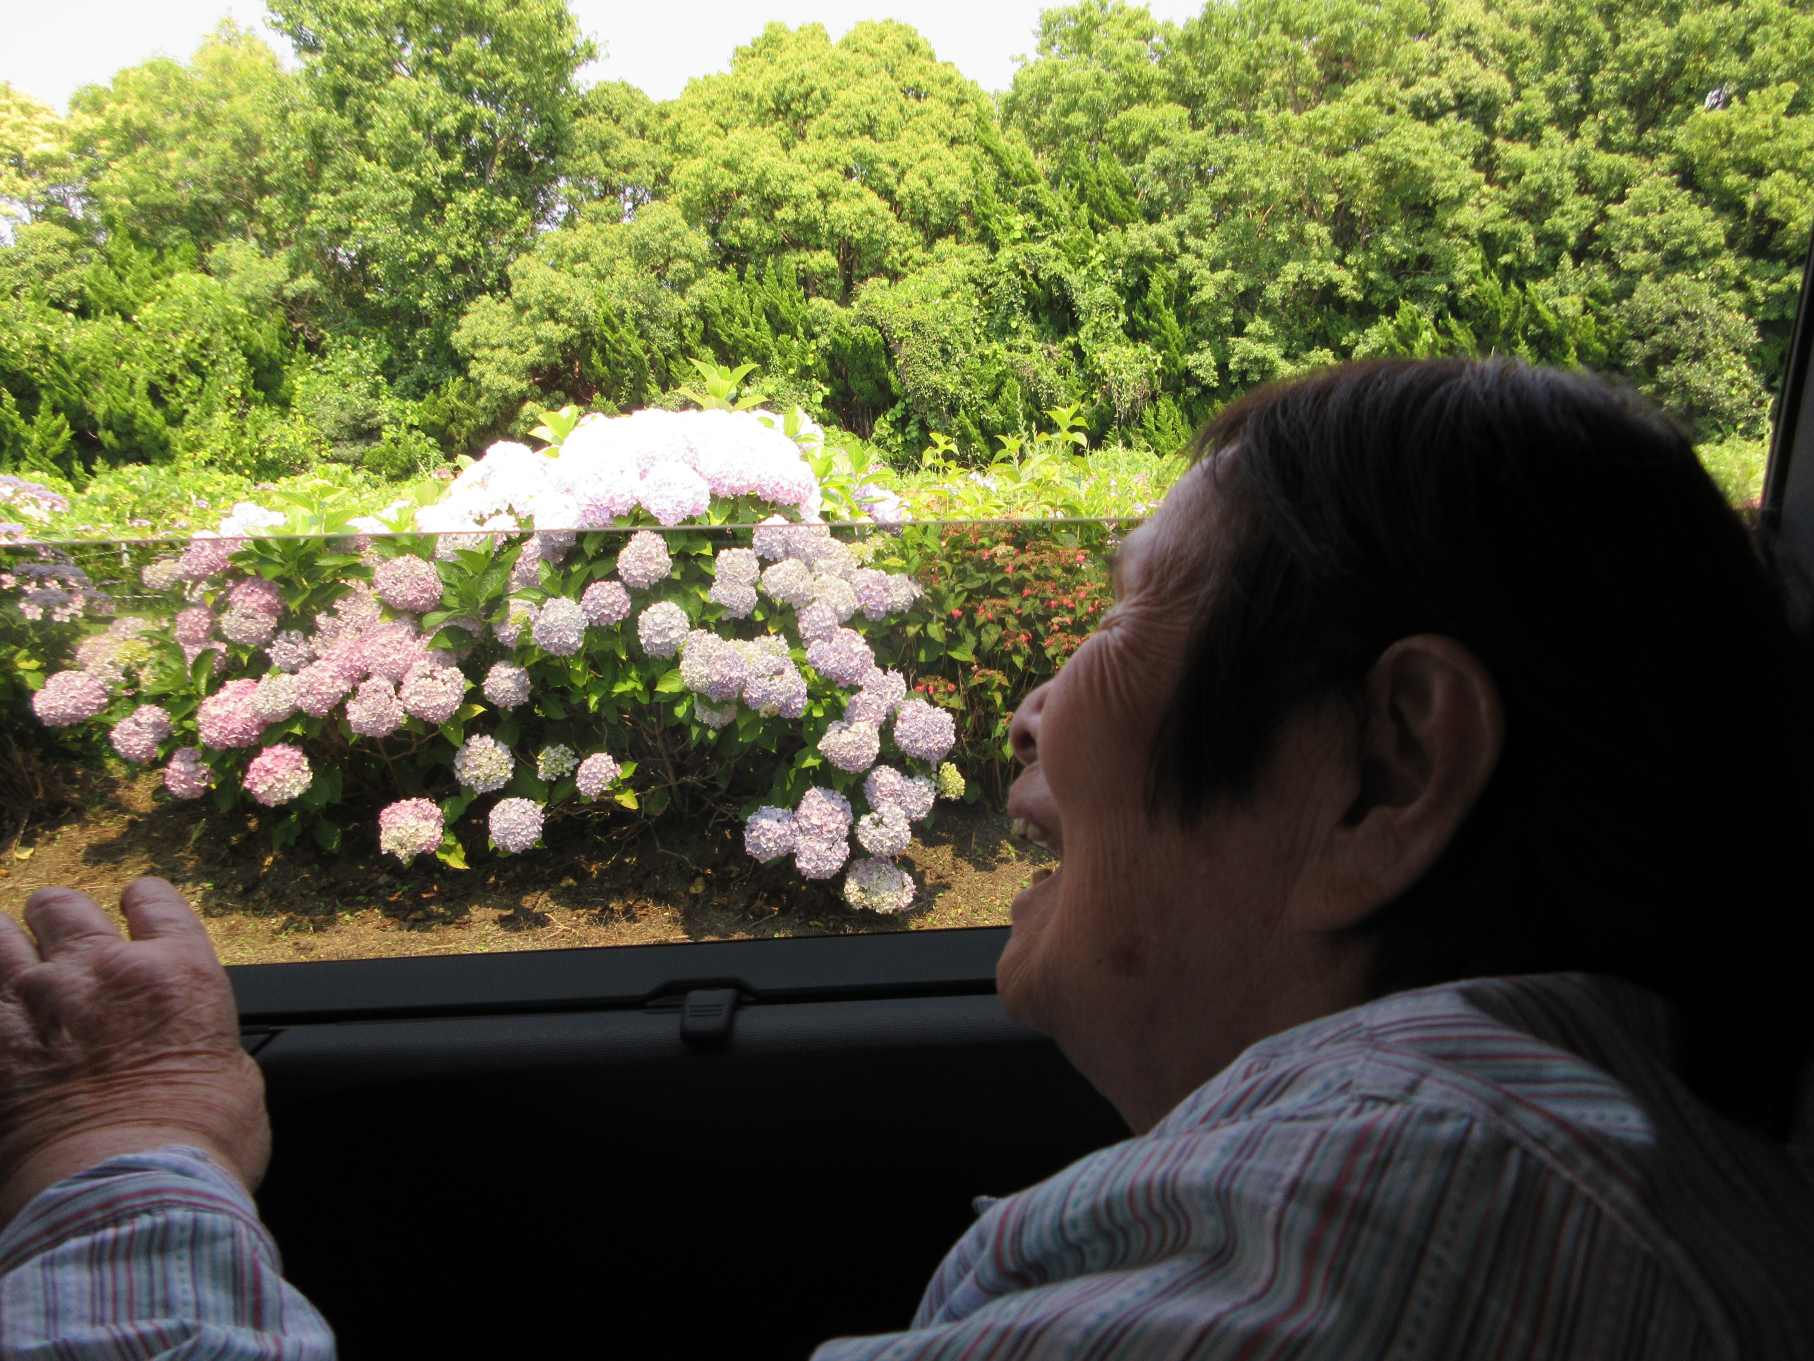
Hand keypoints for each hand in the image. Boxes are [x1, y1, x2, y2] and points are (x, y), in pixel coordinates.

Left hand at [0, 878, 268, 1224]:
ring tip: (7, 959)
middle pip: (66, 907)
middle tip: (59, 936)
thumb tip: (201, 1055)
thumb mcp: (235, 1083)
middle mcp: (105, 970)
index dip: (144, 904)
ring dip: (4, 944)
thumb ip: (209, 1047)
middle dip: (59, 918)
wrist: (128, 1191)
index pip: (157, 903)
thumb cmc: (196, 1147)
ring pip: (0, 934)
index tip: (138, 910)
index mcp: (180, 973)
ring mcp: (36, 1001)